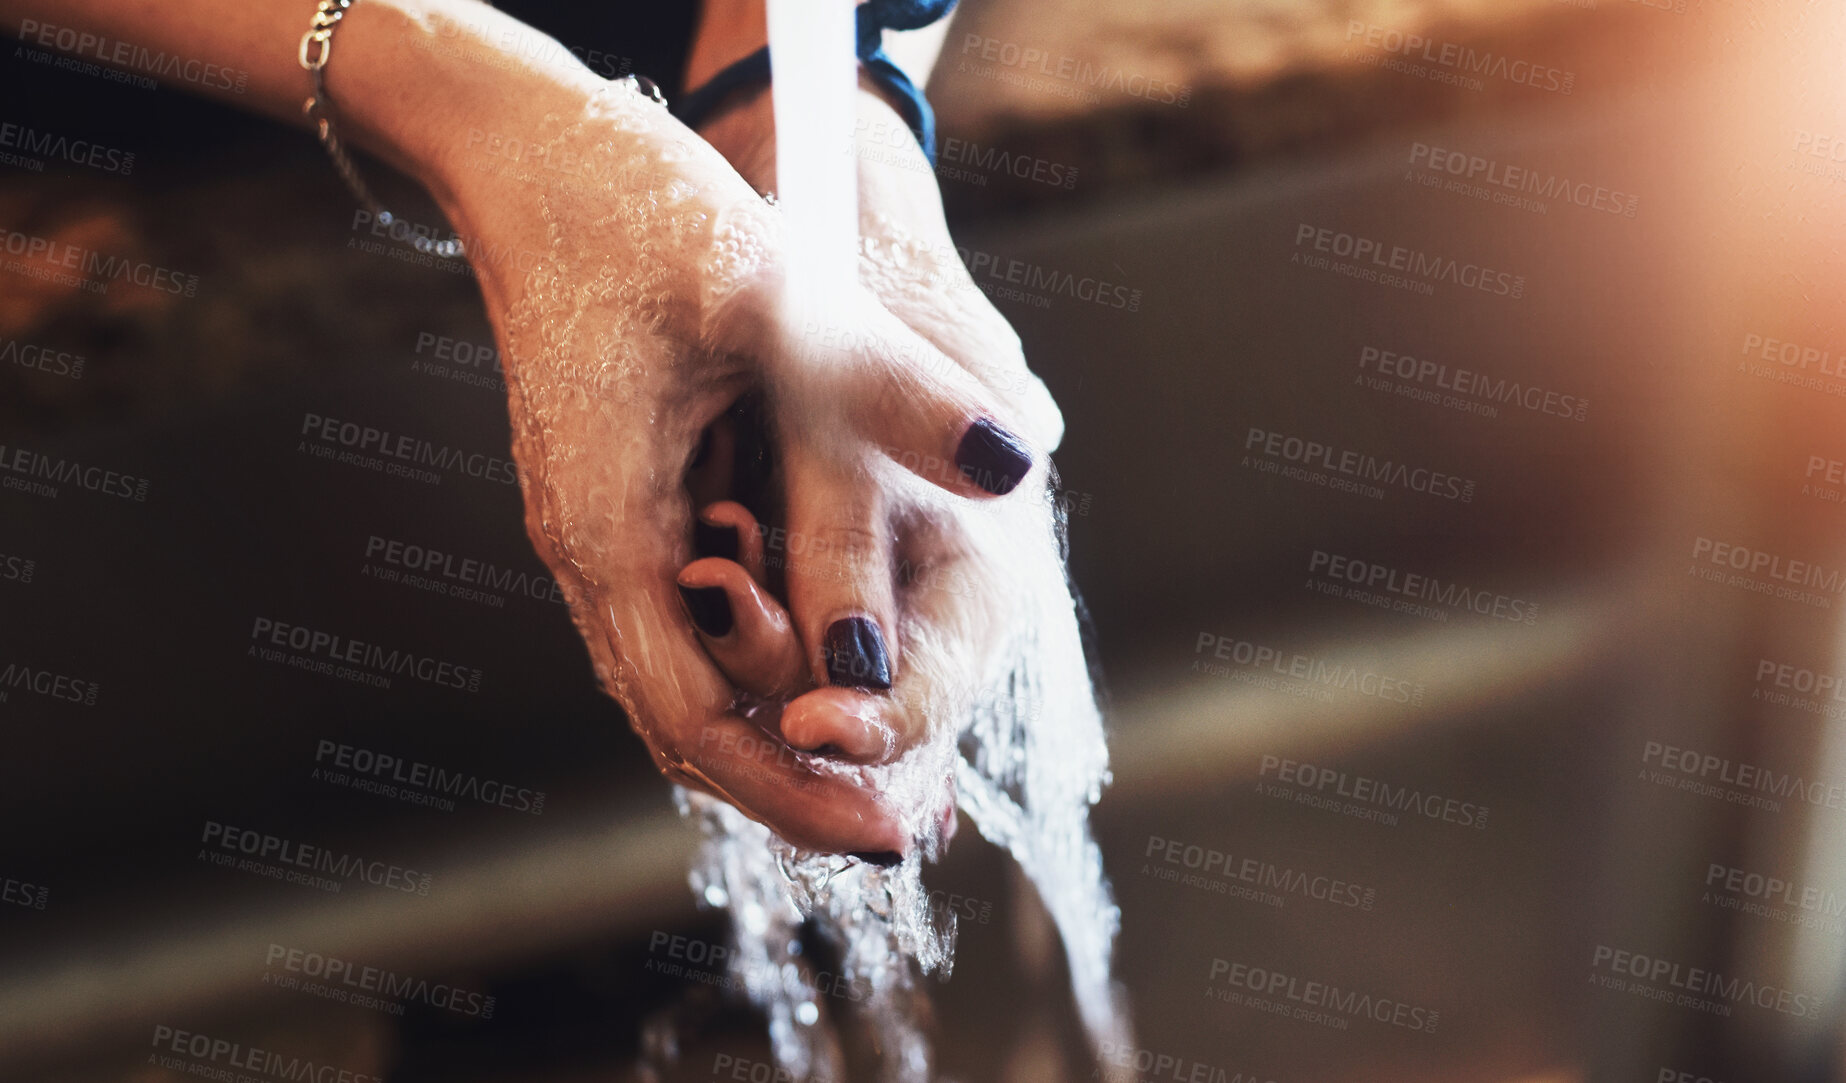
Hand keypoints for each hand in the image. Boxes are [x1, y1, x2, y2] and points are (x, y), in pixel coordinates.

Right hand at [412, 73, 1042, 856]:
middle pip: (685, 727)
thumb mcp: (774, 291)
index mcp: (610, 532)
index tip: (890, 832)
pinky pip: (679, 627)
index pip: (696, 723)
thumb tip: (1018, 461)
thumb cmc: (636, 214)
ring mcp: (596, 532)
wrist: (536, 156)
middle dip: (793, 784)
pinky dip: (752, 668)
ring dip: (773, 733)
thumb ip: (889, 386)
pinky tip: (821, 659)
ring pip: (680, 683)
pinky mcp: (615, 501)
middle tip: (903, 822)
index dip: (794, 788)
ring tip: (880, 765)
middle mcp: (589, 553)